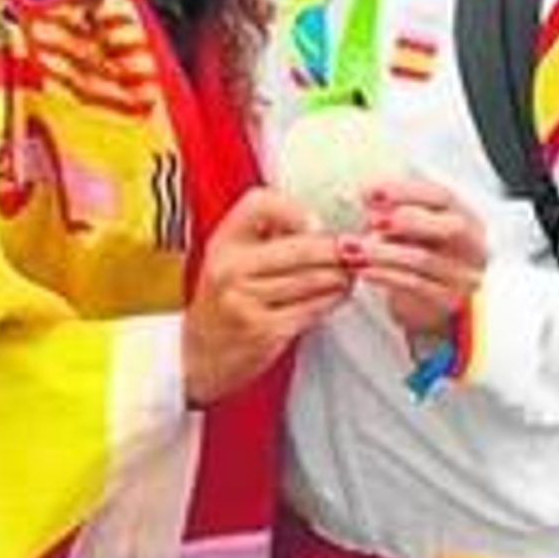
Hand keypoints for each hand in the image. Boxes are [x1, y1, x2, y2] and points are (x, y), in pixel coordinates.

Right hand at [183, 189, 351, 406]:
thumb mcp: (230, 256)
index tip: (317, 223)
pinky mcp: (266, 330)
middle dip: (339, 248)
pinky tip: (338, 293)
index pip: (260, 204)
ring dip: (343, 275)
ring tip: (351, 270)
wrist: (199, 353)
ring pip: (315, 278)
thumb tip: (321, 223)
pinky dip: (334, 298)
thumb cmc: (223, 300)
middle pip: (302, 246)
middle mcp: (231, 268)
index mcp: (224, 242)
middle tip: (359, 246)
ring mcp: (247, 300)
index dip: (296, 210)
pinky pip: (314, 307)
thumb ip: (266, 234)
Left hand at [353, 179, 486, 338]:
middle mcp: (471, 245)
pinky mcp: (447, 299)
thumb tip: (366, 197)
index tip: (370, 191)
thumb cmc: (420, 250)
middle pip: (448, 227)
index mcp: (464, 216)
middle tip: (371, 219)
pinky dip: (384, 274)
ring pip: (423, 258)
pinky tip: (362, 269)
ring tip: (352, 247)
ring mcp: (463, 275)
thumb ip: (397, 210)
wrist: (430, 298)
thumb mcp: (413, 225)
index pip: (442, 196)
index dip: (405, 191)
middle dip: (406, 220)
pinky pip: (412, 284)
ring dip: (382, 251)